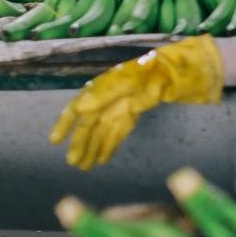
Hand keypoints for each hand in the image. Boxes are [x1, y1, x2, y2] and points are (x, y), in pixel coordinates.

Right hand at [49, 35, 222, 169]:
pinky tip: (104, 159)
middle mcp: (109, 97)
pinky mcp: (134, 111)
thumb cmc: (154, 70)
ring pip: (103, 131)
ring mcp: (122, 105)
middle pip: (91, 124)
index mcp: (102, 88)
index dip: (66, 124)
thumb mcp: (129, 79)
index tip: (55, 141)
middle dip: (82, 144)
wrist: (180, 69)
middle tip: (74, 164)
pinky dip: (111, 144)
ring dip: (94, 148)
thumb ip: (104, 93)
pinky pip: (119, 131)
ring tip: (85, 167)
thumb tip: (80, 108)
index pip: (78, 108)